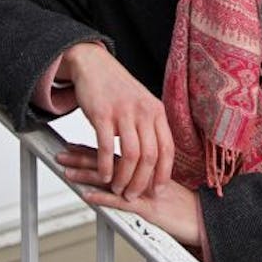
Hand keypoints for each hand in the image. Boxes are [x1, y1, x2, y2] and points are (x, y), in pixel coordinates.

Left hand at [57, 143, 200, 245]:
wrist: (206, 219)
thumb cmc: (184, 208)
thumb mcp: (161, 191)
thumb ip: (143, 182)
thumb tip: (123, 181)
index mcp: (145, 168)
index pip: (114, 154)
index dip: (93, 149)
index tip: (73, 144)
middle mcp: (143, 175)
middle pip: (108, 162)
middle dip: (82, 158)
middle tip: (60, 153)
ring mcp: (144, 191)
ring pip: (112, 179)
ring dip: (87, 175)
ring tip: (67, 172)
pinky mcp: (149, 210)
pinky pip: (122, 204)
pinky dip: (104, 199)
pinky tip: (88, 196)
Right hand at [59, 41, 173, 199]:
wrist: (95, 65)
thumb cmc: (118, 89)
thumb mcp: (143, 105)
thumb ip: (150, 128)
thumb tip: (156, 158)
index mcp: (157, 112)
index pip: (167, 149)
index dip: (163, 173)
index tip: (157, 190)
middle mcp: (144, 112)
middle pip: (150, 156)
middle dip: (142, 182)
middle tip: (134, 195)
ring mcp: (123, 112)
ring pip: (130, 154)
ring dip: (124, 177)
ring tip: (118, 189)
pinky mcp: (102, 113)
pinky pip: (105, 146)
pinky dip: (105, 165)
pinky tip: (104, 176)